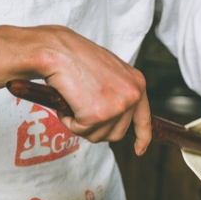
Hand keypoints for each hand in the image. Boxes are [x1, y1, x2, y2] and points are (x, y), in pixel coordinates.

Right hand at [34, 26, 151, 154]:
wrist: (56, 49)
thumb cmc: (76, 56)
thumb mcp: (109, 71)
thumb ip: (119, 92)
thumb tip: (117, 115)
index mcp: (138, 83)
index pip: (144, 119)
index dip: (142, 138)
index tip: (139, 150)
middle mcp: (132, 96)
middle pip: (117, 133)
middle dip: (96, 128)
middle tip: (80, 109)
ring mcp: (117, 107)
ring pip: (98, 136)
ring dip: (81, 125)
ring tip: (73, 101)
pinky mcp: (98, 115)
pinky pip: (80, 131)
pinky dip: (68, 121)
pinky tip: (66, 102)